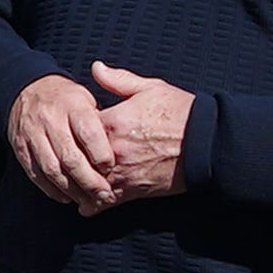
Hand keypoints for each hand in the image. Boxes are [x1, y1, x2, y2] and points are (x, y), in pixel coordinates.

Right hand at [5, 75, 117, 215]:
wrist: (28, 91)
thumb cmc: (68, 99)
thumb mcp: (89, 97)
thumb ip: (104, 120)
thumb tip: (121, 149)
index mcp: (72, 104)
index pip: (89, 133)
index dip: (101, 154)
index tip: (111, 168)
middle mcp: (50, 119)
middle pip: (70, 157)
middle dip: (89, 180)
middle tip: (104, 194)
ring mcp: (32, 134)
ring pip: (52, 169)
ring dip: (71, 190)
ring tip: (88, 200)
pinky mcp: (21, 148)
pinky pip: (35, 174)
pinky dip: (51, 189)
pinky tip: (66, 197)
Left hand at [79, 64, 193, 200]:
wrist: (206, 142)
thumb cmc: (180, 112)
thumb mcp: (149, 88)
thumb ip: (118, 80)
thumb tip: (95, 68)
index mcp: (112, 122)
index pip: (74, 128)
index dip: (71, 128)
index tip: (73, 128)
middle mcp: (111, 151)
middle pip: (74, 159)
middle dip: (69, 158)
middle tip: (66, 158)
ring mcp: (121, 173)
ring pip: (84, 184)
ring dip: (78, 184)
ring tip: (72, 182)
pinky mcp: (132, 191)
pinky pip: (103, 202)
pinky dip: (93, 204)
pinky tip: (86, 204)